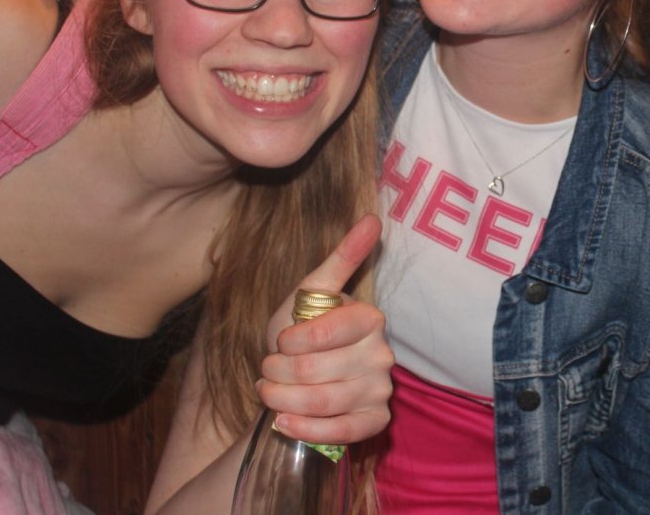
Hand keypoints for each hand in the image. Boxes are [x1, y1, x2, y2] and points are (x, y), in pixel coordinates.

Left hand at [256, 215, 393, 443]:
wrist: (295, 382)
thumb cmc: (300, 333)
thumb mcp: (309, 293)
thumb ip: (341, 257)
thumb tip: (373, 218)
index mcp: (370, 319)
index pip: (330, 330)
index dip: (294, 341)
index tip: (280, 341)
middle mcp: (383, 354)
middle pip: (319, 370)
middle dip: (279, 372)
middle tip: (266, 369)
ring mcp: (381, 390)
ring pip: (326, 401)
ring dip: (283, 399)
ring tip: (268, 392)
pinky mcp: (375, 421)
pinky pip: (343, 432)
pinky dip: (306, 428)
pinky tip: (283, 420)